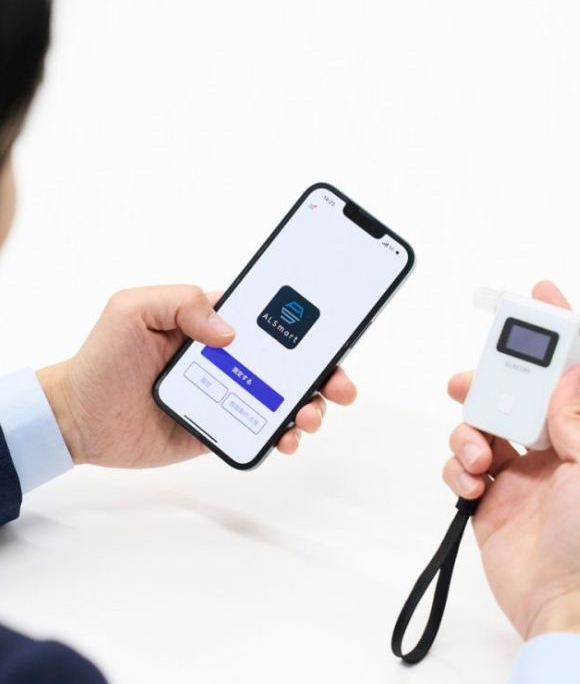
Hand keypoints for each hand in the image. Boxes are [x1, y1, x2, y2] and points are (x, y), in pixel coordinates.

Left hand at [37, 285, 356, 467]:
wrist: (79, 418)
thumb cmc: (103, 357)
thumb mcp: (132, 309)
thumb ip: (180, 301)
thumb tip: (229, 332)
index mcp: (216, 324)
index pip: (272, 318)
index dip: (306, 324)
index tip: (333, 331)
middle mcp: (231, 358)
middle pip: (292, 361)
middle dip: (326, 371)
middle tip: (341, 385)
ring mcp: (230, 393)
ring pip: (286, 397)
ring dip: (311, 405)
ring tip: (309, 416)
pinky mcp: (223, 425)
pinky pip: (263, 429)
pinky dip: (283, 435)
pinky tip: (286, 438)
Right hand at [442, 281, 579, 655]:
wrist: (557, 604)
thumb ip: (578, 419)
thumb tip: (573, 372)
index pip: (573, 372)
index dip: (560, 333)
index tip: (541, 297)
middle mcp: (550, 448)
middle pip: (514, 393)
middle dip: (490, 383)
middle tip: (469, 382)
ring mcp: (516, 472)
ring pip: (479, 426)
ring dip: (468, 434)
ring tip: (478, 459)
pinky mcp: (486, 495)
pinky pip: (459, 464)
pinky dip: (456, 468)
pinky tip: (470, 485)